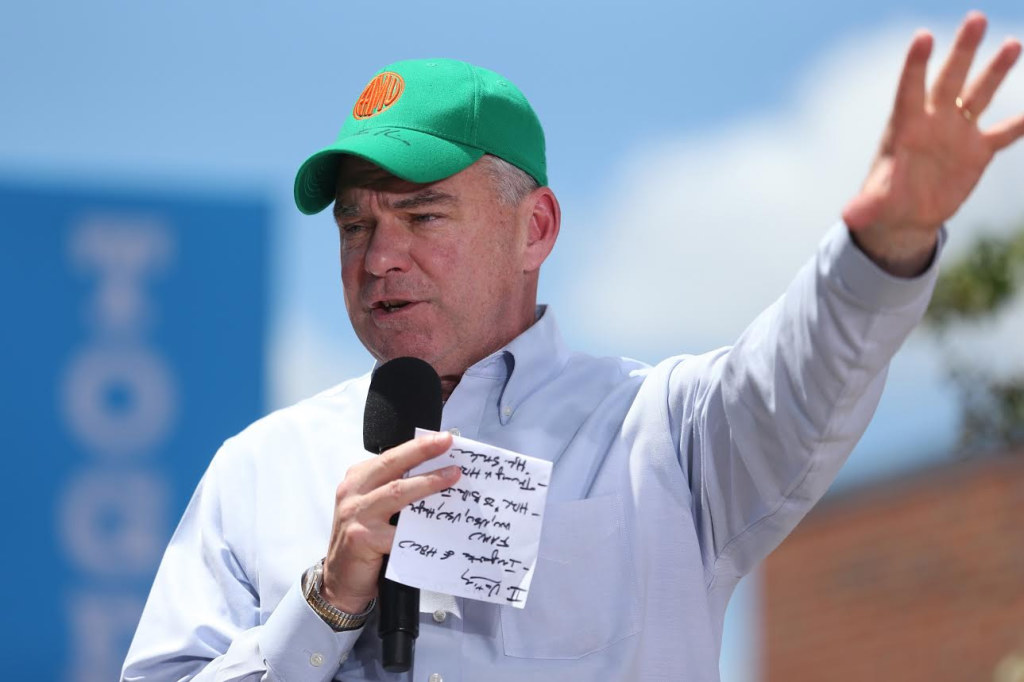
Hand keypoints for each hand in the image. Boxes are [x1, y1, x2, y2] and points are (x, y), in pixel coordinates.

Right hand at [321, 431, 459, 612]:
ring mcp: (356, 514)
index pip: (390, 456)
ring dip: (428, 482)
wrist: (340, 581)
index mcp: (357, 479)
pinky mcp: (362, 538)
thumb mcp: (373, 508)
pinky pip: (399, 532)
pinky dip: (421, 529)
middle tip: (446, 443)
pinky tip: (440, 526)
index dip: (417, 446)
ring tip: (452, 476)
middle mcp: (353, 492)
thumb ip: (394, 490)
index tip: (443, 438)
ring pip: (397, 492)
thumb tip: (437, 475)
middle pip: (392, 465)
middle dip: (422, 451)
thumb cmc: (364, 541)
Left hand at [843, 11, 1023, 275]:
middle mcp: (933, 121)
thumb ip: (865, 206)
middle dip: (963, 50)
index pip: (909, 89)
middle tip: (976, 17)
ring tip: (1012, 43)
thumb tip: (850, 218)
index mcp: (905, 127)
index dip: (916, 65)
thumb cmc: (884, 202)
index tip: (923, 36)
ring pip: (978, 95)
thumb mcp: (874, 206)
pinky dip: (1020, 123)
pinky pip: (1004, 133)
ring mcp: (957, 133)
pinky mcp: (977, 151)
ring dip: (995, 71)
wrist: (906, 215)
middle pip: (949, 79)